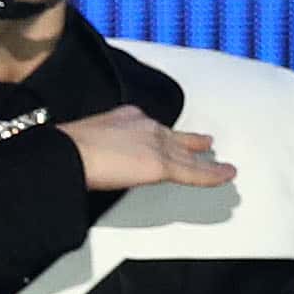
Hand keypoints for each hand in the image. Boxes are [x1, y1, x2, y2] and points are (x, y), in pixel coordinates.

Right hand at [66, 106, 233, 194]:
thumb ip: (97, 148)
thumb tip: (91, 163)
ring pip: (189, 156)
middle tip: (206, 143)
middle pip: (176, 138)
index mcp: (125, 117)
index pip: (150, 126)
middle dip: (192, 142)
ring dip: (208, 162)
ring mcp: (157, 145)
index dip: (160, 133)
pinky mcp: (163, 165)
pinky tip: (226, 175)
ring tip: (223, 167)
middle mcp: (147, 127)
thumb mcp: (83, 140)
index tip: (164, 137)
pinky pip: (195, 172)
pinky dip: (213, 174)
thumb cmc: (67, 148)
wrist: (69, 152)